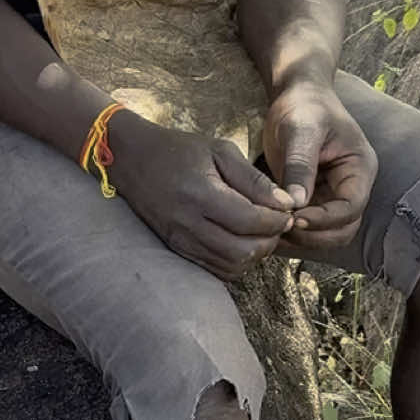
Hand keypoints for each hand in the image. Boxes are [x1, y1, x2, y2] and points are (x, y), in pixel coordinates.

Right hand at [110, 117, 295, 281]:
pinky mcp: (177, 250)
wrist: (131, 159)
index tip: (288, 211)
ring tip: (261, 232)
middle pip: (243, 251)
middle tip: (278, 223)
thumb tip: (287, 204)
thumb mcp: (220, 150)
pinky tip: (241, 240)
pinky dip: (236, 261)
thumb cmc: (179, 150)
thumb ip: (254, 179)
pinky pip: (216, 270)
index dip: (277, 220)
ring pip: (232, 266)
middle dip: (270, 240)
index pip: (250, 220)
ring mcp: (180, 240)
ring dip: (255, 254)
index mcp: (200, 193)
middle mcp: (188, 223)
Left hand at [262, 78, 376, 252]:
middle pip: (342, 229)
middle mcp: (352, 187)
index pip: (350, 208)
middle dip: (313, 235)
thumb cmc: (304, 104)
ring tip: (271, 229)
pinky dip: (291, 231)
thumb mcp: (301, 130)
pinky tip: (267, 226)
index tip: (293, 217)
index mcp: (360, 169)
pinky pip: (308, 225)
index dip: (324, 219)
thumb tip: (296, 205)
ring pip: (326, 234)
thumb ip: (300, 166)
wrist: (297, 94)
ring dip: (302, 238)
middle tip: (279, 227)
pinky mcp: (314, 198)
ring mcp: (334, 195)